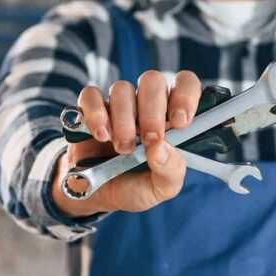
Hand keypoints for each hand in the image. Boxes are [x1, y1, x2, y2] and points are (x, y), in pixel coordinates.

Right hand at [51, 69, 201, 216]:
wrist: (96, 196)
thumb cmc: (137, 186)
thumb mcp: (162, 189)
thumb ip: (170, 171)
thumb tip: (160, 148)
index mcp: (172, 116)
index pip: (185, 83)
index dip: (185, 95)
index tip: (179, 122)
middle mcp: (147, 103)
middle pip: (152, 80)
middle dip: (152, 111)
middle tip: (149, 139)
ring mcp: (118, 104)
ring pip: (122, 89)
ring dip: (123, 120)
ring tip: (122, 148)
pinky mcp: (89, 109)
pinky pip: (90, 95)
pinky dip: (96, 114)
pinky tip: (101, 135)